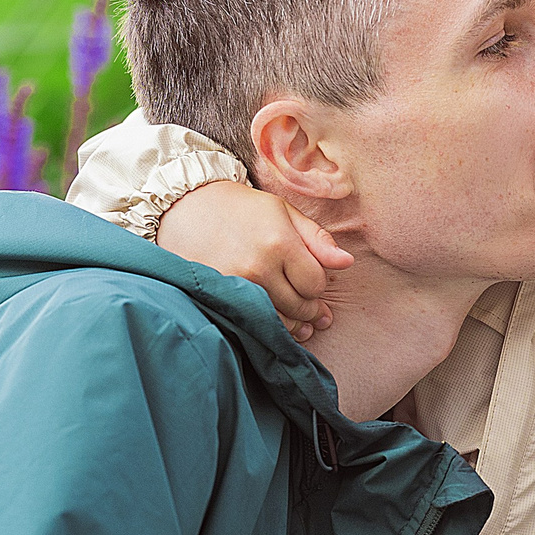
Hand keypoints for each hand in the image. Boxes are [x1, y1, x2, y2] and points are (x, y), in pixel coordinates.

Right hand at [157, 180, 351, 340]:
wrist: (187, 208)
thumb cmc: (242, 208)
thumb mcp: (284, 212)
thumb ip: (317, 239)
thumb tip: (347, 263)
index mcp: (280, 242)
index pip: (316, 283)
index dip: (320, 285)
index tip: (314, 281)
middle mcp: (259, 268)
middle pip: (300, 306)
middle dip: (311, 309)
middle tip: (316, 311)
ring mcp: (237, 286)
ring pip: (278, 321)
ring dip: (294, 325)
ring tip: (302, 324)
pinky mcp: (218, 297)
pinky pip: (253, 323)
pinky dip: (268, 327)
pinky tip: (276, 324)